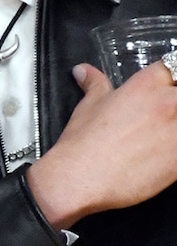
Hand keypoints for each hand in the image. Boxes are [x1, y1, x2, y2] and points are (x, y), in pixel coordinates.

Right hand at [28, 60, 176, 227]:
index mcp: (146, 85)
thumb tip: (85, 71)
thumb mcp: (88, 106)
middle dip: (176, 102)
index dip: (171, 80)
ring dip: (176, 128)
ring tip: (161, 138)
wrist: (79, 178)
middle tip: (164, 118)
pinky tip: (164, 156)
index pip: (175, 67)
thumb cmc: (83, 143)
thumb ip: (95, 84)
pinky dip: (176, 150)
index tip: (166, 90)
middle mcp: (168, 103)